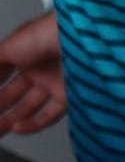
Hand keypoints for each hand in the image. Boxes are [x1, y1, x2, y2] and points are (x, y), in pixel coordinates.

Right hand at [0, 13, 67, 137]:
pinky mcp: (69, 97)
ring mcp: (54, 83)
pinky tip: (18, 128)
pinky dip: (33, 124)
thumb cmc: (46, 33)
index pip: (2, 75)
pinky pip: (50, 115)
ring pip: (30, 107)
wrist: (79, 38)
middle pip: (14, 94)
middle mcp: (40, 70)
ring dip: (12, 120)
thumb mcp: (10, 46)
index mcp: (25, 53)